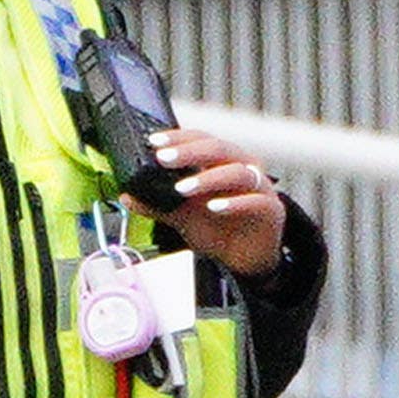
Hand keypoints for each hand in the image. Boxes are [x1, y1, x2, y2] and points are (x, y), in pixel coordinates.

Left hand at [149, 130, 291, 279]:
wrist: (245, 260)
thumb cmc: (219, 229)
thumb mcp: (182, 216)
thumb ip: (157, 204)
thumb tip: (127, 196)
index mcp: (223, 161)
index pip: (201, 139)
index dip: (179, 137)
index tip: (154, 142)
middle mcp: (243, 167)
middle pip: (219, 149)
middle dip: (189, 152)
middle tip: (163, 159)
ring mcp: (260, 187)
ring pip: (237, 172)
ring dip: (207, 178)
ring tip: (182, 189)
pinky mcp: (271, 210)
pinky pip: (255, 200)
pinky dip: (233, 202)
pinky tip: (214, 207)